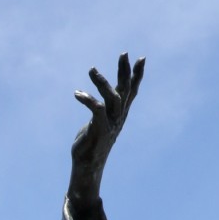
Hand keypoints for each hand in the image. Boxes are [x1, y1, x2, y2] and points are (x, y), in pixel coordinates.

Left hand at [68, 52, 144, 213]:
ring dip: (103, 82)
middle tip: (123, 53)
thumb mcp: (98, 123)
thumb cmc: (91, 144)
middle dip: (125, 71)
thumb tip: (100, 104)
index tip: (141, 58)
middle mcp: (118, 117)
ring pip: (113, 97)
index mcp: (120, 114)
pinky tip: (77, 94)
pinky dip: (88, 99)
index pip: (132, 92)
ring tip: (91, 69)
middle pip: (126, 90)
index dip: (138, 75)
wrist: (87, 166)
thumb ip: (102, 112)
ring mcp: (111, 123)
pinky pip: (97, 109)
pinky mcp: (100, 129)